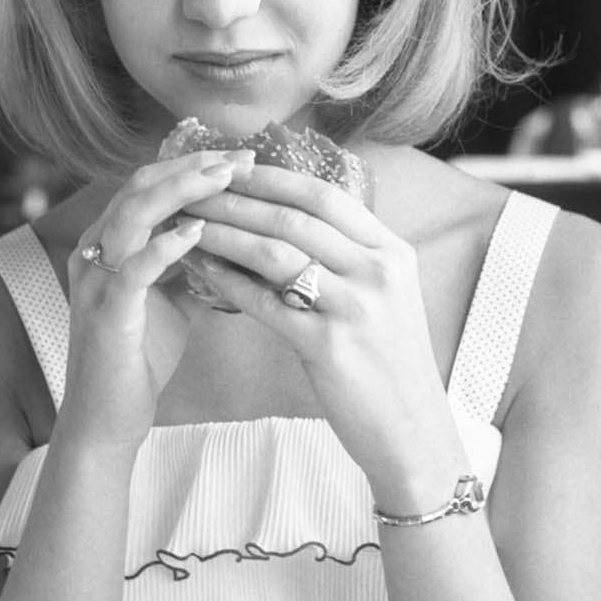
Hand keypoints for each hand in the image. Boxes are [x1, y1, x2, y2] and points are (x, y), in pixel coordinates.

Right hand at [63, 149, 255, 447]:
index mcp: (109, 243)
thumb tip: (236, 238)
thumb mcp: (172, 298)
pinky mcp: (106, 312)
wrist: (108, 418)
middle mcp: (95, 251)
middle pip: (139, 185)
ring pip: (132, 214)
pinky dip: (166, 245)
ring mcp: (95, 280)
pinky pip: (133, 268)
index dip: (193, 163)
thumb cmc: (140, 357)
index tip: (241, 158)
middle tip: (241, 158)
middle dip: (193, 166)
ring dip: (181, 191)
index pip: (148, 182)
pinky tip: (199, 232)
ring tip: (224, 178)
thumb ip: (191, 264)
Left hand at [185, 165, 449, 483]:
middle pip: (294, 217)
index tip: (231, 168)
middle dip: (237, 198)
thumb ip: (348, 258)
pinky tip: (202, 270)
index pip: (325, 196)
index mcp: (392, 252)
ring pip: (276, 253)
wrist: (412, 432)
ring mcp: (356, 308)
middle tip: (193, 190)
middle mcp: (378, 271)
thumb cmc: (389, 364)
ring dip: (224, 233)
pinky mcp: (329, 346)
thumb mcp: (385, 297)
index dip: (273, 178)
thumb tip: (287, 221)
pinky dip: (229, 282)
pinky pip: (266, 303)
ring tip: (188, 223)